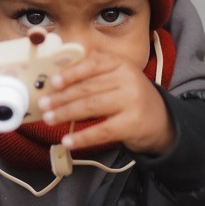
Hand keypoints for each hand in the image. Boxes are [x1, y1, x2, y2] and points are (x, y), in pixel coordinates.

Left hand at [38, 49, 174, 154]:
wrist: (161, 121)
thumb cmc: (130, 99)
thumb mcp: (117, 78)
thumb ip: (93, 74)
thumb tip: (57, 78)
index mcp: (121, 64)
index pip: (93, 64)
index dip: (71, 73)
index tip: (53, 81)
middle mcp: (128, 79)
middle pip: (88, 88)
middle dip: (62, 97)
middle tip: (43, 104)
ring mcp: (132, 101)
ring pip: (92, 106)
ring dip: (66, 113)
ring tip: (49, 119)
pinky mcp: (132, 124)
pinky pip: (102, 131)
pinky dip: (82, 137)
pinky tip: (67, 141)